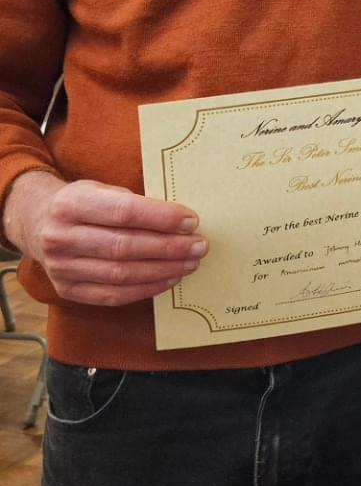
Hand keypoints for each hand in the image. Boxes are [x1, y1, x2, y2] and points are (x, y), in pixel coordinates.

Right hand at [2, 169, 204, 305]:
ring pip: (120, 274)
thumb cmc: (85, 204)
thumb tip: (183, 221)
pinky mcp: (66, 290)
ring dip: (162, 270)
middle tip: (199, 246)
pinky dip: (146, 289)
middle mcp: (61, 237)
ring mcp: (61, 267)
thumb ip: (136, 202)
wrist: (38, 223)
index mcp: (71, 203)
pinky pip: (112, 296)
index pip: (123, 212)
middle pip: (124, 246)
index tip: (191, 221)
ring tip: (190, 263)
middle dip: (168, 248)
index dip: (161, 218)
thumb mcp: (103, 189)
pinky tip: (169, 279)